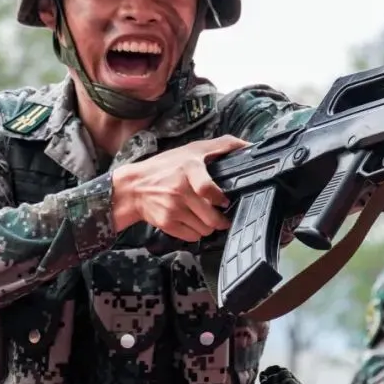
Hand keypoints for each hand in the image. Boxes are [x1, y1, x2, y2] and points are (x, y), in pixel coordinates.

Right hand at [112, 135, 247, 239]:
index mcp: (188, 168)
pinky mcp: (167, 224)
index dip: (221, 198)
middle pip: (212, 218)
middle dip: (220, 219)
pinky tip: (191, 220)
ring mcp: (172, 209)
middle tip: (220, 213)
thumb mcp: (192, 149)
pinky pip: (192, 237)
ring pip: (205, 230)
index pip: (208, 189)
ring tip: (204, 216)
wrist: (133, 187)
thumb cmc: (166, 166)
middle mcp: (180, 190)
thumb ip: (223, 145)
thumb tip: (250, 146)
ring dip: (209, 226)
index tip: (225, 200)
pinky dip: (196, 232)